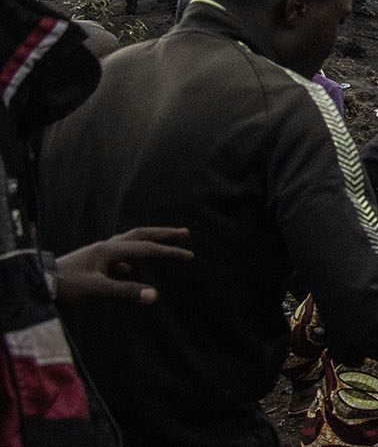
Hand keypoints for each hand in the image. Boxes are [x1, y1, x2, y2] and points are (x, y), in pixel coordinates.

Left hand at [54, 227, 193, 303]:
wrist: (38, 284)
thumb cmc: (66, 286)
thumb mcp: (97, 289)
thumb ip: (126, 291)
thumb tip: (154, 295)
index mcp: (110, 249)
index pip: (147, 248)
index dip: (169, 252)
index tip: (189, 255)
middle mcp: (106, 246)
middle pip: (141, 235)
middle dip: (164, 234)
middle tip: (184, 233)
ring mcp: (99, 253)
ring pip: (129, 243)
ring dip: (148, 242)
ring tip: (162, 245)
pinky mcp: (93, 262)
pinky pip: (118, 256)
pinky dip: (130, 259)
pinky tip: (129, 270)